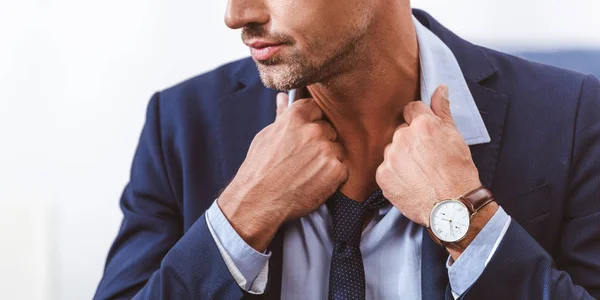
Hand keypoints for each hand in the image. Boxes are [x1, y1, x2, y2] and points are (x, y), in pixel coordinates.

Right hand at [219, 93, 347, 250]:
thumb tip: (283, 98)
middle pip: (329, 129)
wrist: (258, 201)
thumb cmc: (258, 169)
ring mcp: (326, 150)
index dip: (312, 121)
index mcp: (296, 117)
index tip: (305, 133)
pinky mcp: (335, 171)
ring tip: (308, 172)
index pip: (316, 108)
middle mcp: (313, 130)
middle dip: (321, 141)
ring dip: (328, 159)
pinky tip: (315, 183)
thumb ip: (281, 116)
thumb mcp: (266, 137)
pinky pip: (342, 169)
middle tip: (304, 158)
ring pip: (337, 149)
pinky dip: (332, 177)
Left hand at [375, 85, 481, 226]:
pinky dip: (395, 175)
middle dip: (411, 142)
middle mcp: (403, 137)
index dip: (419, 121)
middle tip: (425, 158)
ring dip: (401, 158)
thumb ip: (442, 110)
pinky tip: (410, 183)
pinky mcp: (382, 175)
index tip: (425, 134)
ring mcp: (390, 157)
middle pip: (401, 132)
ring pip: (393, 151)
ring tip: (418, 173)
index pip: (411, 109)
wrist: (453, 205)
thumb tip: (440, 89)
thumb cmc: (458, 171)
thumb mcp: (455, 136)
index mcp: (422, 124)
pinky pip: (385, 169)